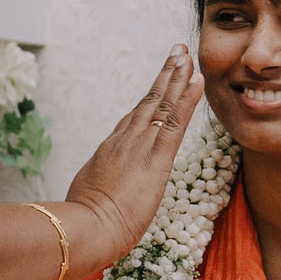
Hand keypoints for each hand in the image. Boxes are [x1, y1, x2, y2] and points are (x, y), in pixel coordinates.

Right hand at [61, 46, 205, 269]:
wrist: (85, 227)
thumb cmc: (83, 221)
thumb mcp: (88, 195)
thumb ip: (98, 184)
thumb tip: (101, 186)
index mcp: (110, 150)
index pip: (134, 118)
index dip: (150, 98)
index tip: (160, 80)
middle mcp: (124, 141)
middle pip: (148, 102)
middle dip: (165, 76)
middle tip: (177, 52)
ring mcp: (139, 146)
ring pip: (162, 104)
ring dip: (176, 78)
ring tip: (186, 56)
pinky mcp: (155, 159)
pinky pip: (175, 122)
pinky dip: (187, 99)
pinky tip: (196, 81)